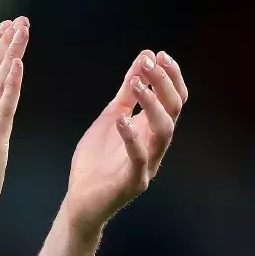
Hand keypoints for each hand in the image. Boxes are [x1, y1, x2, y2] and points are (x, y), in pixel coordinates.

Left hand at [63, 49, 187, 237]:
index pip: (175, 99)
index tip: (159, 55)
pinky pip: (139, 158)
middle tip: (149, 64)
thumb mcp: (112, 117)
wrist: (80, 200)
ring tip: (138, 84)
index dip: (171, 76)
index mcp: (152, 130)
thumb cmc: (97, 161)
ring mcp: (147, 165)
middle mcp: (155, 145)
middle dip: (164, 84)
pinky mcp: (132, 182)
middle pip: (174, 110)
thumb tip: (144, 56)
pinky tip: (122, 120)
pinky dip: (132, 138)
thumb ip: (127, 92)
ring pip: (164, 131)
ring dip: (153, 105)